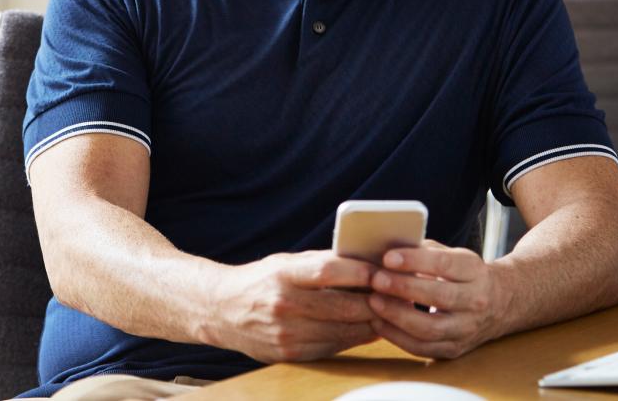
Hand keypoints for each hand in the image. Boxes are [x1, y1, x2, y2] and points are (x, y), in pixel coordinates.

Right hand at [203, 251, 379, 362]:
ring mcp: (286, 333)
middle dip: (375, 302)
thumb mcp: (285, 262)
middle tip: (397, 295)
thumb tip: (366, 263)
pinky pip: (332, 347)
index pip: (329, 271)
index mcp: (283, 274)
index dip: (360, 272)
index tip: (382, 270)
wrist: (220, 310)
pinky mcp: (289, 354)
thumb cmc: (261, 280)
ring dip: (370, 323)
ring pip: (342, 331)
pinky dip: (352, 338)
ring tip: (388, 312)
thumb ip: (321, 263)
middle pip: (342, 306)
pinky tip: (366, 329)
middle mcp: (283, 305)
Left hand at [366, 240, 508, 358]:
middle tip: (376, 279)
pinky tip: (379, 322)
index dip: (415, 261)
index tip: (388, 257)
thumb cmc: (463, 274)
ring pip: (430, 328)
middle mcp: (476, 301)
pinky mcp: (455, 349)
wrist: (499, 304)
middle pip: (439, 296)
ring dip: (397, 316)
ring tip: (373, 301)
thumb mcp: (453, 255)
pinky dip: (397, 337)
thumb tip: (386, 247)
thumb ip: (424, 251)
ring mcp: (467, 329)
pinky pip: (424, 348)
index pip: (445, 264)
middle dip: (403, 288)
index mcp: (474, 270)